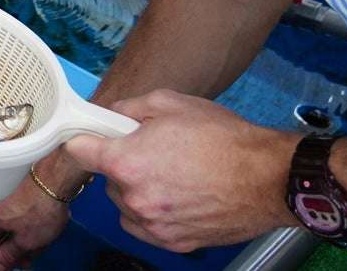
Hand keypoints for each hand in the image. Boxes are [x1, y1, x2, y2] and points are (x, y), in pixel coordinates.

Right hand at [0, 153, 80, 269]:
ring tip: (45, 234)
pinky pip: (21, 210)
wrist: (55, 179)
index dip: (5, 256)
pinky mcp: (17, 189)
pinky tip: (45, 220)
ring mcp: (4, 195)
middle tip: (35, 249)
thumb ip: (10, 257)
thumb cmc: (39, 206)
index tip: (19, 260)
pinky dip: (31, 218)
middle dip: (20, 245)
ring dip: (28, 233)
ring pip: (14, 223)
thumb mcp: (26, 242)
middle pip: (2, 234)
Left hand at [61, 91, 294, 252]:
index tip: (87, 137)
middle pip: (107, 179)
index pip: (78, 151)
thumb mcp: (170, 104)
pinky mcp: (176, 242)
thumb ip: (130, 108)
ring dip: (138, 190)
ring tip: (172, 174)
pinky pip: (146, 226)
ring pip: (126, 204)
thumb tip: (113, 113)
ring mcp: (155, 224)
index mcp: (127, 161)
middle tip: (152, 151)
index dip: (83, 138)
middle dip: (122, 164)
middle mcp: (136, 197)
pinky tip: (176, 196)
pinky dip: (153, 214)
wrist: (269, 177)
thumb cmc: (225, 139)